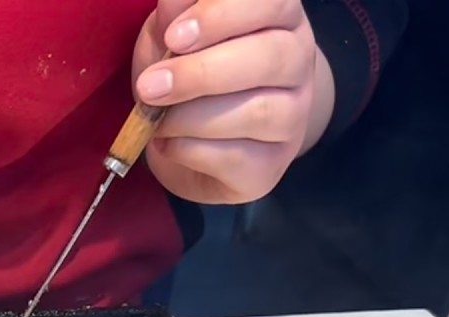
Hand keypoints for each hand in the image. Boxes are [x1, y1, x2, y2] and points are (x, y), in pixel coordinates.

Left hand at [131, 0, 330, 204]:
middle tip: (150, 86)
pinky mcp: (271, 166)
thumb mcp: (172, 33)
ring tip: (155, 119)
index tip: (173, 37)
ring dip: (191, 117)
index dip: (222, 16)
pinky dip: (190, 150)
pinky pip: (237, 158)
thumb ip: (176, 14)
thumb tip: (172, 0)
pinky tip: (168, 142)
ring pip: (257, 113)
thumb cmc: (187, 72)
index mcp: (278, 16)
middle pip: (270, 58)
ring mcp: (293, 117)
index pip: (272, 1)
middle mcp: (298, 62)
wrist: (190, 140)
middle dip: (200, 73)